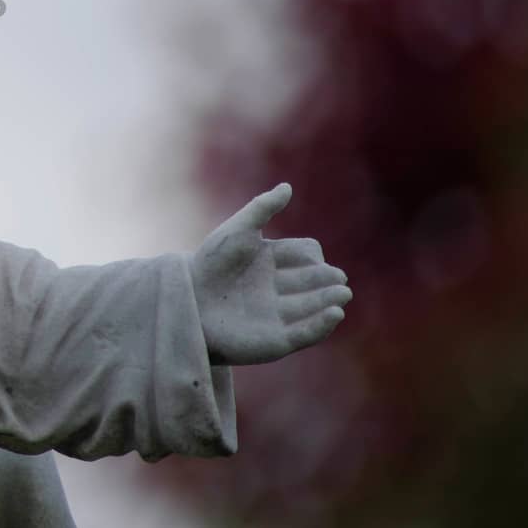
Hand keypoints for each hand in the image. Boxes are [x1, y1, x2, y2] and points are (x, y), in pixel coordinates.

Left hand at [191, 183, 350, 365]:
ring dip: (329, 301)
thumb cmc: (209, 263)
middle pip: (313, 282)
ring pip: (312, 307)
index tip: (313, 256)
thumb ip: (262, 208)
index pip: (305, 256)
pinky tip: (335, 314)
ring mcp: (277, 315)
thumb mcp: (237, 231)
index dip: (313, 256)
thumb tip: (288, 186)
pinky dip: (321, 326)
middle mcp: (277, 288)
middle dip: (328, 280)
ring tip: (342, 293)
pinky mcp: (275, 341)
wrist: (185, 300)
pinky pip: (304, 334)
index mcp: (270, 261)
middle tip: (339, 279)